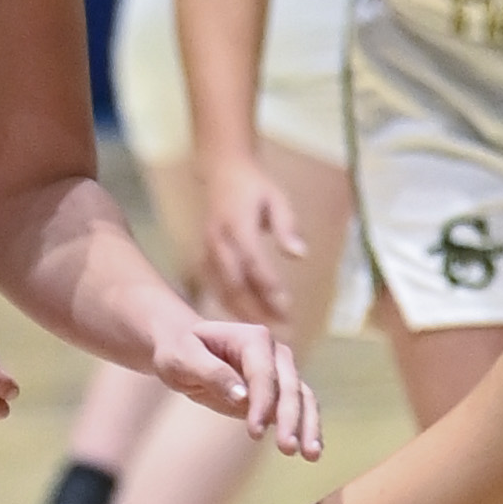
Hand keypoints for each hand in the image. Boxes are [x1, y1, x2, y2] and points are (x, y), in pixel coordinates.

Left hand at [151, 311, 320, 461]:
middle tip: (287, 448)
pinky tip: (310, 452)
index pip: (263, 374)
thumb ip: (211, 373)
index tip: (255, 432)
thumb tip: (242, 398)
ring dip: (308, 427)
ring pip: (303, 399)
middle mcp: (275, 353)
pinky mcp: (281, 392)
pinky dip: (306, 430)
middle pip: (290, 388)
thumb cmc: (180, 352)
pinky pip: (300, 410)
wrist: (186, 352)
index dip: (262, 402)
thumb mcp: (183, 360)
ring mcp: (281, 372)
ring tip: (311, 455)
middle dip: (291, 419)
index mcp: (252, 339)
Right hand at [199, 157, 307, 326]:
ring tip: (268, 331)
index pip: (253, 262)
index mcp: (236, 224)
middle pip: (235, 282)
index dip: (269, 286)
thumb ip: (287, 227)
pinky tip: (246, 321)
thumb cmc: (255, 186)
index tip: (287, 306)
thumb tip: (299, 255)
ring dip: (244, 312)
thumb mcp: (277, 198)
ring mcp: (207, 250)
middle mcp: (217, 241)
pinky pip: (215, 287)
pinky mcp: (204, 257)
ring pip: (223, 289)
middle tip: (282, 328)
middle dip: (258, 308)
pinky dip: (230, 306)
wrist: (222, 172)